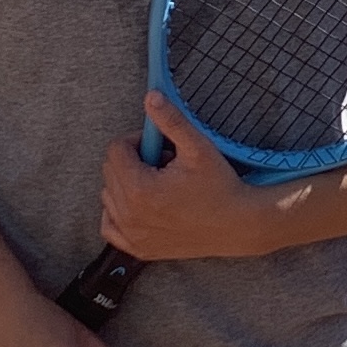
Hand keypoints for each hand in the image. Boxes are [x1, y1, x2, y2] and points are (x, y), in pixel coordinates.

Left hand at [101, 92, 268, 259]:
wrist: (238, 225)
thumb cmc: (221, 187)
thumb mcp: (197, 147)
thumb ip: (170, 120)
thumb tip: (150, 97)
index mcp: (140, 189)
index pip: (116, 150)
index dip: (138, 140)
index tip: (160, 145)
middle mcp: (131, 215)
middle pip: (110, 171)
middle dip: (133, 161)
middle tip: (164, 164)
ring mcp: (133, 235)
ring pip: (108, 195)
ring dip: (127, 184)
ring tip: (159, 184)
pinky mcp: (139, 248)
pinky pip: (109, 226)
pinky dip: (118, 213)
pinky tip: (141, 205)